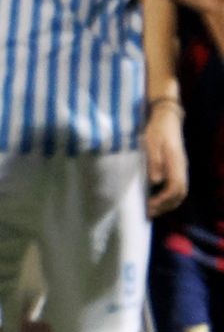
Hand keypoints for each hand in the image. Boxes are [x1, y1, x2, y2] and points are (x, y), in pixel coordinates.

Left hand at [145, 101, 187, 216]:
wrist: (166, 118)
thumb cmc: (156, 131)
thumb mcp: (151, 144)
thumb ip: (154, 162)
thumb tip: (156, 181)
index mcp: (176, 163)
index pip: (175, 188)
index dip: (163, 200)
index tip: (149, 206)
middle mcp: (181, 167)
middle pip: (180, 194)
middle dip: (166, 206)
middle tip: (150, 213)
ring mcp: (181, 167)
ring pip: (180, 191)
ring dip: (168, 203)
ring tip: (153, 209)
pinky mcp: (177, 166)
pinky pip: (177, 186)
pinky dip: (169, 196)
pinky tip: (157, 198)